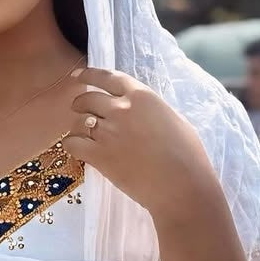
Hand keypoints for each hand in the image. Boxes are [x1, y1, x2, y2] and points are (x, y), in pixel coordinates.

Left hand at [65, 67, 216, 220]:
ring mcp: (108, 132)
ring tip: (82, 133)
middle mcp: (120, 109)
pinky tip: (78, 149)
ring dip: (78, 126)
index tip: (78, 76)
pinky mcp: (99, 155)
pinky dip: (72, 144)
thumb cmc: (187, 155)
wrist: (181, 186)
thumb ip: (151, 110)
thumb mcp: (174, 120)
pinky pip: (72, 143)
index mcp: (141, 96)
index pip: (107, 77)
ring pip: (79, 121)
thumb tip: (141, 112)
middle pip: (88, 98)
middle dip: (80, 103)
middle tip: (79, 109)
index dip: (89, 74)